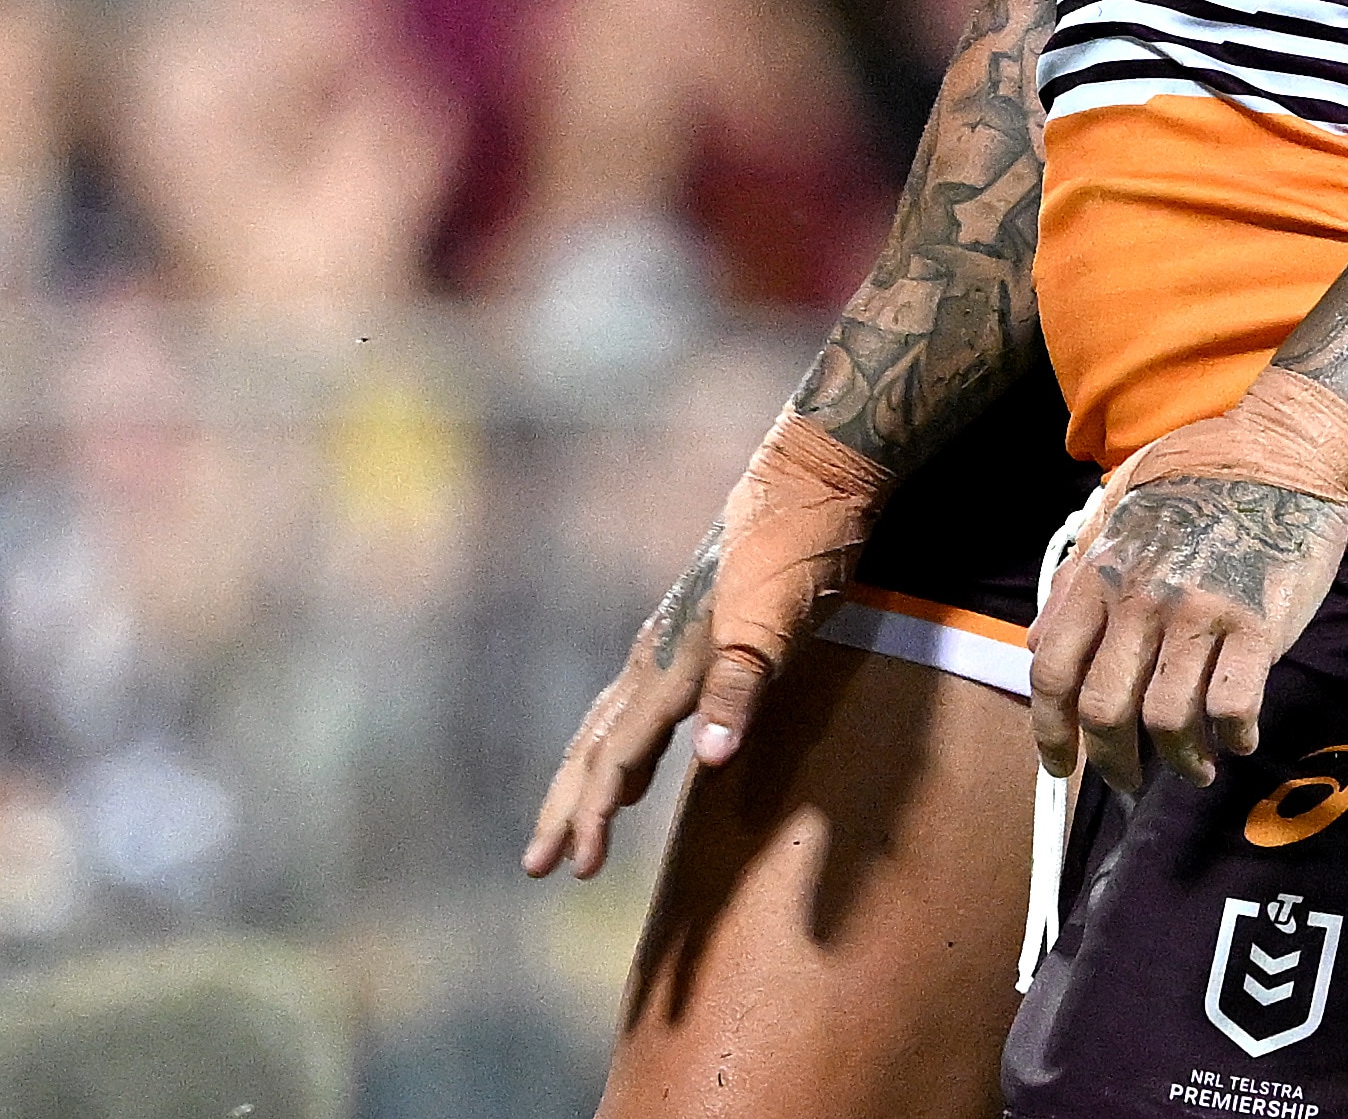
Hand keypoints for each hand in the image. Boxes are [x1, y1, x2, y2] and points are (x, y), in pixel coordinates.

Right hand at [521, 414, 893, 878]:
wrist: (811, 477)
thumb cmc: (800, 552)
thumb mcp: (779, 623)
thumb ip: (743, 686)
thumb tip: (710, 757)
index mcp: (669, 665)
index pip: (616, 755)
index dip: (595, 815)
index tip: (578, 869)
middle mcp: (653, 657)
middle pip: (593, 746)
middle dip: (565, 808)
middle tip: (537, 866)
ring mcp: (666, 644)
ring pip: (608, 726)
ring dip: (586, 782)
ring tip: (569, 828)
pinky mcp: (690, 636)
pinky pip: (639, 708)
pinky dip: (626, 751)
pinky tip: (636, 770)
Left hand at [1027, 474, 1347, 796]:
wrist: (1280, 449)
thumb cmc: (1197, 481)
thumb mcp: (1117, 516)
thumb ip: (1074, 580)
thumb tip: (1036, 643)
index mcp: (1101, 575)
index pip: (1053, 671)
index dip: (1050, 731)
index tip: (1063, 766)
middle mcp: (1142, 598)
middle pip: (1106, 710)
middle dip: (1115, 763)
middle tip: (1131, 780)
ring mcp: (1201, 612)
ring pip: (1168, 720)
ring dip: (1180, 760)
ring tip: (1194, 767)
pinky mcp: (1258, 624)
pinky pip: (1234, 705)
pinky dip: (1234, 736)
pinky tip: (1239, 738)